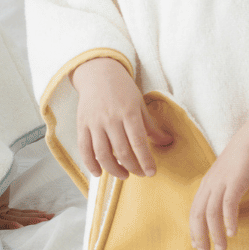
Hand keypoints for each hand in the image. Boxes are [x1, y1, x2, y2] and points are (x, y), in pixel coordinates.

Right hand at [72, 57, 172, 178]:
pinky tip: (98, 172)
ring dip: (113, 169)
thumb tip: (166, 142)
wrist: (98, 74)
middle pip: (121, 151)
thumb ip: (150, 125)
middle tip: (140, 174)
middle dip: (132, 167)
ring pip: (102, 154)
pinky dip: (90, 164)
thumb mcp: (140, 103)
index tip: (151, 172)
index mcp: (128, 112)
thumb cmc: (123, 89)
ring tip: (124, 175)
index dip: (145, 160)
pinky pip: (84, 149)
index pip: (138, 142)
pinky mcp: (82, 125)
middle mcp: (111, 119)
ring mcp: (94, 123)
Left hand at [188, 108, 248, 249]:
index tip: (197, 244)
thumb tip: (226, 203)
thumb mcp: (231, 172)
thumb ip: (225, 186)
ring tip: (222, 248)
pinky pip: (228, 205)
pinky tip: (233, 232)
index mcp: (208, 182)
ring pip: (212, 213)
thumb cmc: (248, 154)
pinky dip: (228, 220)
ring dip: (215, 233)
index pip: (195, 210)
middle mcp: (211, 183)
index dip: (194, 228)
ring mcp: (222, 181)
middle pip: (198, 214)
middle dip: (199, 236)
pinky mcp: (235, 181)